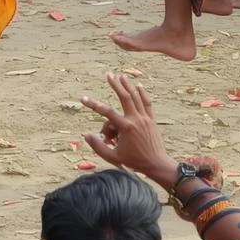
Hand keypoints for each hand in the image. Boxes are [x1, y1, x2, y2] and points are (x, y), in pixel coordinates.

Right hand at [80, 73, 175, 187]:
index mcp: (126, 128)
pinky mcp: (151, 120)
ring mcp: (145, 118)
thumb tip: (86, 135)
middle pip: (124, 97)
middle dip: (115, 85)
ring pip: (136, 97)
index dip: (94, 105)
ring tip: (121, 75)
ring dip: (128, 85)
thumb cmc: (134, 162)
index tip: (83, 99)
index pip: (107, 112)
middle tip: (108, 75)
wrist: (156, 164)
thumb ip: (98, 147)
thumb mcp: (113, 157)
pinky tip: (139, 85)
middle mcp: (135, 119)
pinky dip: (143, 94)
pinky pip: (147, 103)